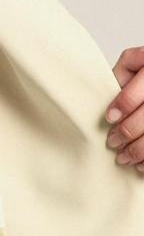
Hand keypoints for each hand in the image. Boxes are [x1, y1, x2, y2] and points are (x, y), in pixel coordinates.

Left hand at [106, 46, 143, 171]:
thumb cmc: (139, 83)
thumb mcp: (130, 70)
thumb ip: (122, 75)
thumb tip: (96, 91)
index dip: (126, 101)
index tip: (109, 118)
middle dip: (129, 130)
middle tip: (113, 142)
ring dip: (140, 149)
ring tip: (124, 157)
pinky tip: (141, 164)